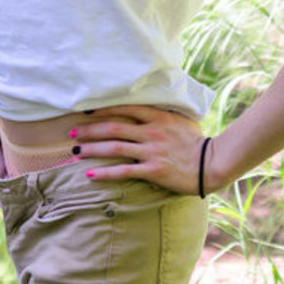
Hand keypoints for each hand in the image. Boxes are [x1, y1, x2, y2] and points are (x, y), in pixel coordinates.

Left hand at [72, 105, 209, 194]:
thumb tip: (146, 108)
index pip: (125, 108)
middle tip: (72, 132)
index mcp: (159, 117)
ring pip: (114, 148)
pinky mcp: (153, 170)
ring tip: (76, 151)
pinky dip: (105, 173)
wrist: (211, 164)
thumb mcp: (181, 120)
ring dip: (92, 149)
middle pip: (114, 127)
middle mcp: (152, 131)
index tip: (86, 111)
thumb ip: (162, 114)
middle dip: (90, 129)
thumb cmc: (196, 142)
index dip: (103, 109)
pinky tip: (90, 174)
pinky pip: (124, 171)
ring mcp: (152, 151)